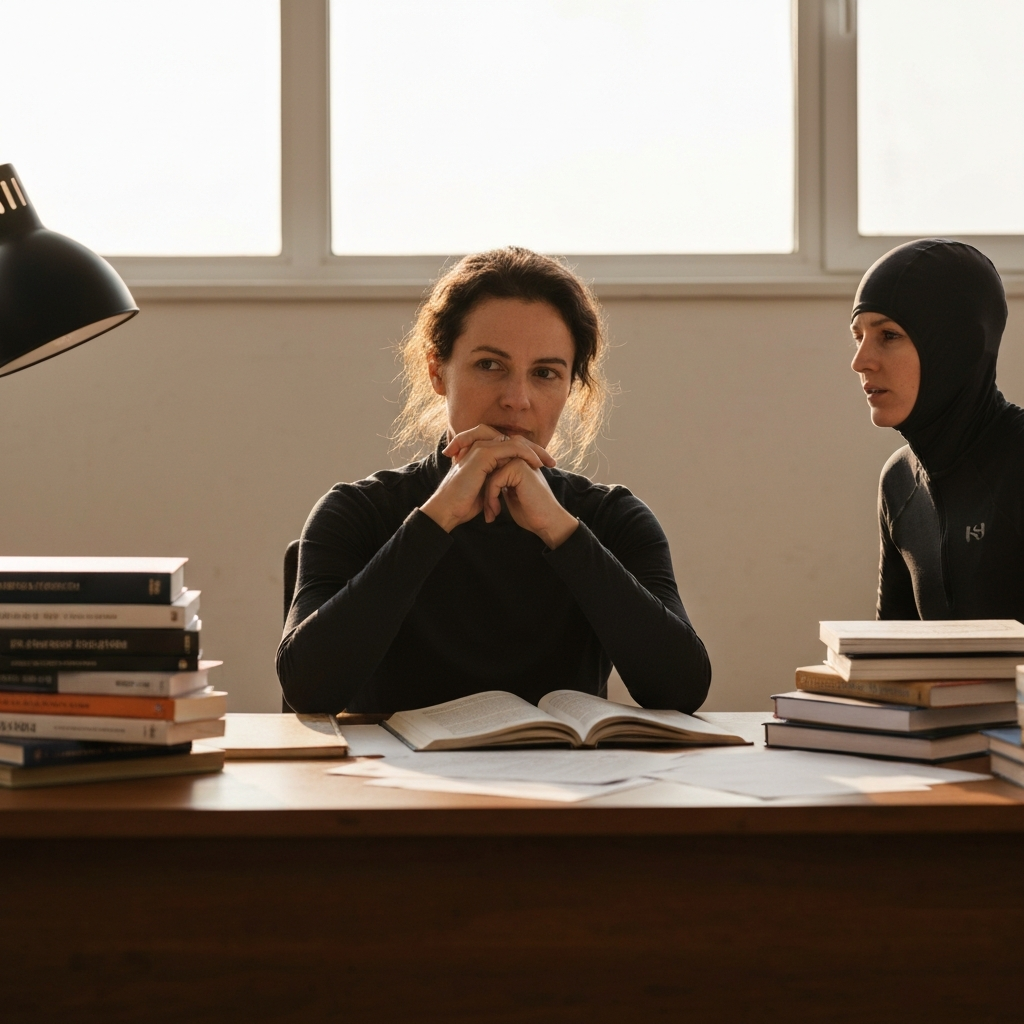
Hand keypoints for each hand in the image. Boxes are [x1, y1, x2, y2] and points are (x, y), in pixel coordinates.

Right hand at [419, 426, 554, 533]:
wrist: (448, 510)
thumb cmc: (464, 504)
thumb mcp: (486, 490)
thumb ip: (497, 481)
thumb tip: (511, 484)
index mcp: (480, 452)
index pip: (510, 445)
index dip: (528, 453)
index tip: (544, 466)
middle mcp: (480, 446)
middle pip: (514, 439)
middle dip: (535, 449)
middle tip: (551, 461)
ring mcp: (480, 448)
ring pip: (514, 441)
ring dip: (534, 450)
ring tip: (548, 462)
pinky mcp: (482, 454)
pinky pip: (510, 448)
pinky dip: (525, 454)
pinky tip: (536, 464)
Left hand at [481, 457, 578, 549]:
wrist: (548, 522)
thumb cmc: (531, 513)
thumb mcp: (510, 494)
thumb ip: (501, 483)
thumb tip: (483, 479)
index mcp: (519, 462)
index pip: (491, 470)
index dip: (488, 490)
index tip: (490, 510)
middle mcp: (520, 457)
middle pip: (489, 471)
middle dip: (486, 493)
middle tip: (489, 513)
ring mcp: (520, 460)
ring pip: (490, 475)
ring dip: (488, 497)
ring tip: (491, 514)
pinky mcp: (519, 468)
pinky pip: (494, 480)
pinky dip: (491, 498)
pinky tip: (496, 511)